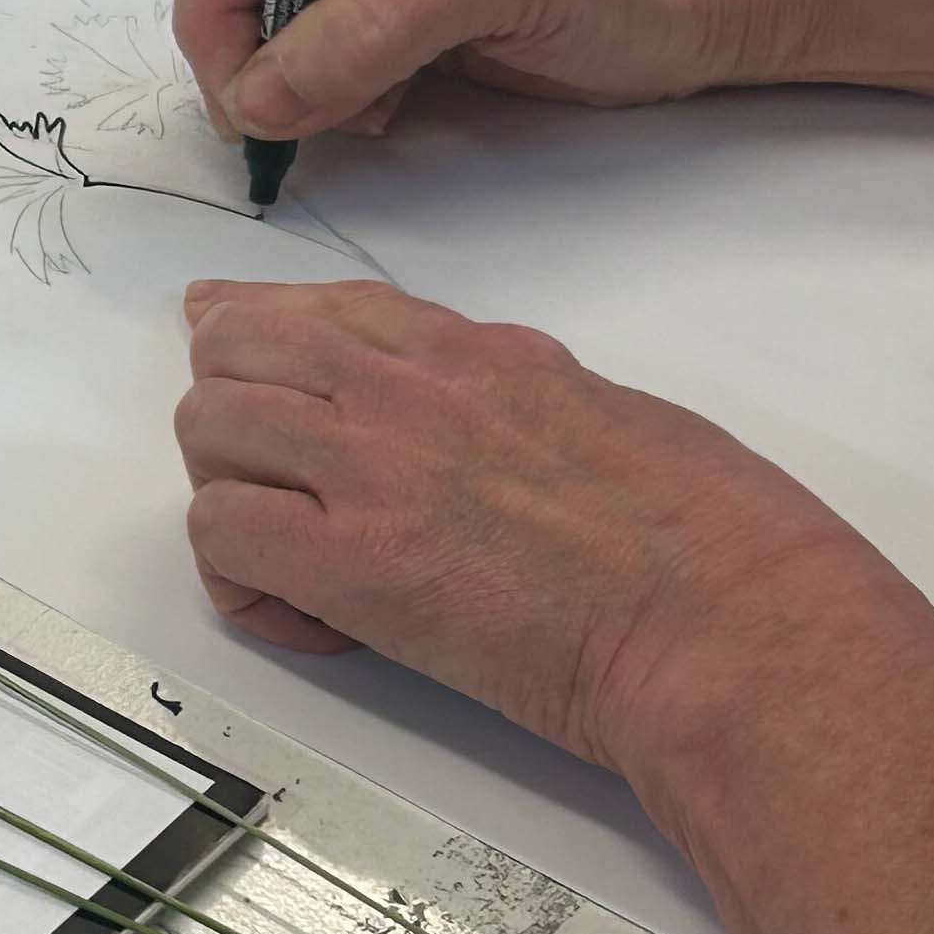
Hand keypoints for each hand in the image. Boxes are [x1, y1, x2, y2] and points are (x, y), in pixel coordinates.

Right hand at [170, 0, 798, 141]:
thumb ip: (371, 29)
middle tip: (298, 121)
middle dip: (255, 52)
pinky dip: (331, 96)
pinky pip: (316, 54)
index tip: (246, 95)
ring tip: (369, 110)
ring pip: (268, 22)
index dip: (215, 3)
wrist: (726, 0)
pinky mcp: (395, 2)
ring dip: (296, 82)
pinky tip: (389, 106)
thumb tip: (259, 96)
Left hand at [171, 278, 933, 781]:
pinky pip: (220, 534)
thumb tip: (493, 408)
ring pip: (206, 429)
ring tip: (292, 559)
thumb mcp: (611, 415)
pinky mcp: (349, 562)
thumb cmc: (715, 542)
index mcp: (480, 353)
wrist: (727, 626)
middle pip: (235, 351)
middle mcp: (407, 391)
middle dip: (233, 413)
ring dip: (230, 491)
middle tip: (273, 487)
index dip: (258, 326)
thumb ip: (522, 396)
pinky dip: (241, 582)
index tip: (226, 339)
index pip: (324, 307)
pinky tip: (306, 615)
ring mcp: (370, 468)